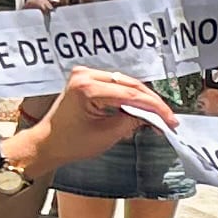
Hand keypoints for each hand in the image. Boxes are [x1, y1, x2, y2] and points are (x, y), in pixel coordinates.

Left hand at [24, 69, 172, 171]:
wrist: (47, 143)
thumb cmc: (70, 143)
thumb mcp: (106, 135)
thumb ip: (132, 121)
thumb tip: (153, 117)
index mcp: (87, 88)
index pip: (131, 94)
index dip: (155, 108)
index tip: (171, 120)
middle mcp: (85, 74)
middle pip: (130, 84)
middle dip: (152, 102)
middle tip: (169, 118)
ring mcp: (85, 74)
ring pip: (125, 83)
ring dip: (143, 99)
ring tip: (159, 116)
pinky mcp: (86, 78)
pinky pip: (116, 85)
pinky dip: (130, 97)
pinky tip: (142, 109)